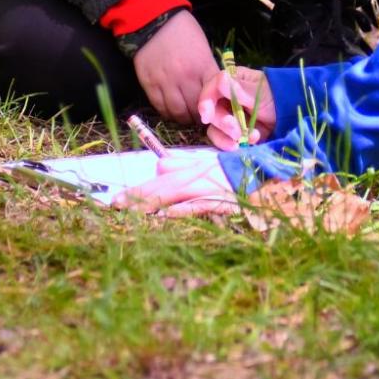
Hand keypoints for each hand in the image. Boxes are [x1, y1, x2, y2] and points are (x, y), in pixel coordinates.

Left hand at [115, 148, 238, 218]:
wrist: (263, 171)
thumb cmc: (234, 171)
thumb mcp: (207, 164)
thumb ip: (184, 165)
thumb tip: (159, 165)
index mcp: (193, 166)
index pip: (160, 175)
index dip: (140, 187)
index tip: (119, 199)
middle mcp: (196, 174)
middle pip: (162, 184)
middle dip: (137, 195)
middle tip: (115, 205)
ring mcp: (207, 186)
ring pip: (174, 193)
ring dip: (151, 201)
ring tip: (131, 211)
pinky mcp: (219, 199)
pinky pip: (197, 204)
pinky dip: (182, 209)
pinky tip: (165, 214)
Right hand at [131, 11, 219, 123]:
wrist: (153, 20)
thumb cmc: (183, 31)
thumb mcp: (203, 48)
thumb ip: (208, 70)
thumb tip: (214, 92)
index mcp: (203, 66)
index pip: (214, 97)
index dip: (215, 109)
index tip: (215, 112)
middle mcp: (186, 77)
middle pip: (196, 109)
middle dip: (200, 117)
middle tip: (200, 117)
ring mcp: (166, 82)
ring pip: (178, 112)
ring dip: (184, 118)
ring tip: (186, 116)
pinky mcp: (149, 84)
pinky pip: (160, 107)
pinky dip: (167, 113)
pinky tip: (171, 111)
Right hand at [199, 66, 274, 150]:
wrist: (291, 116)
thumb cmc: (277, 97)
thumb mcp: (259, 93)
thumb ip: (240, 89)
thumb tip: (220, 79)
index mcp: (230, 82)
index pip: (210, 90)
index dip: (205, 102)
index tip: (207, 115)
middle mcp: (225, 100)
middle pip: (211, 112)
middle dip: (223, 123)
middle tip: (237, 131)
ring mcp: (229, 117)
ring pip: (214, 129)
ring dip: (227, 136)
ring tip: (244, 139)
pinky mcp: (233, 134)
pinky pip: (224, 141)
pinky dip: (233, 144)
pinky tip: (249, 142)